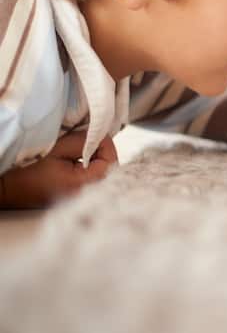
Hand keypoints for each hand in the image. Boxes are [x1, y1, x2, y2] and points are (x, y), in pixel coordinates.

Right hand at [0, 132, 117, 208]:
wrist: (10, 189)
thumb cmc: (32, 169)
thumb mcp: (59, 149)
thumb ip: (83, 142)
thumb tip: (100, 137)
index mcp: (86, 183)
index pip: (111, 161)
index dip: (106, 145)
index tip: (95, 135)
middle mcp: (89, 194)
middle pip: (110, 168)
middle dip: (102, 151)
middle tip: (89, 140)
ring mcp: (84, 197)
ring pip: (103, 172)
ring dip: (97, 158)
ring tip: (82, 150)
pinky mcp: (78, 195)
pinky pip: (94, 178)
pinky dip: (91, 166)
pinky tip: (79, 161)